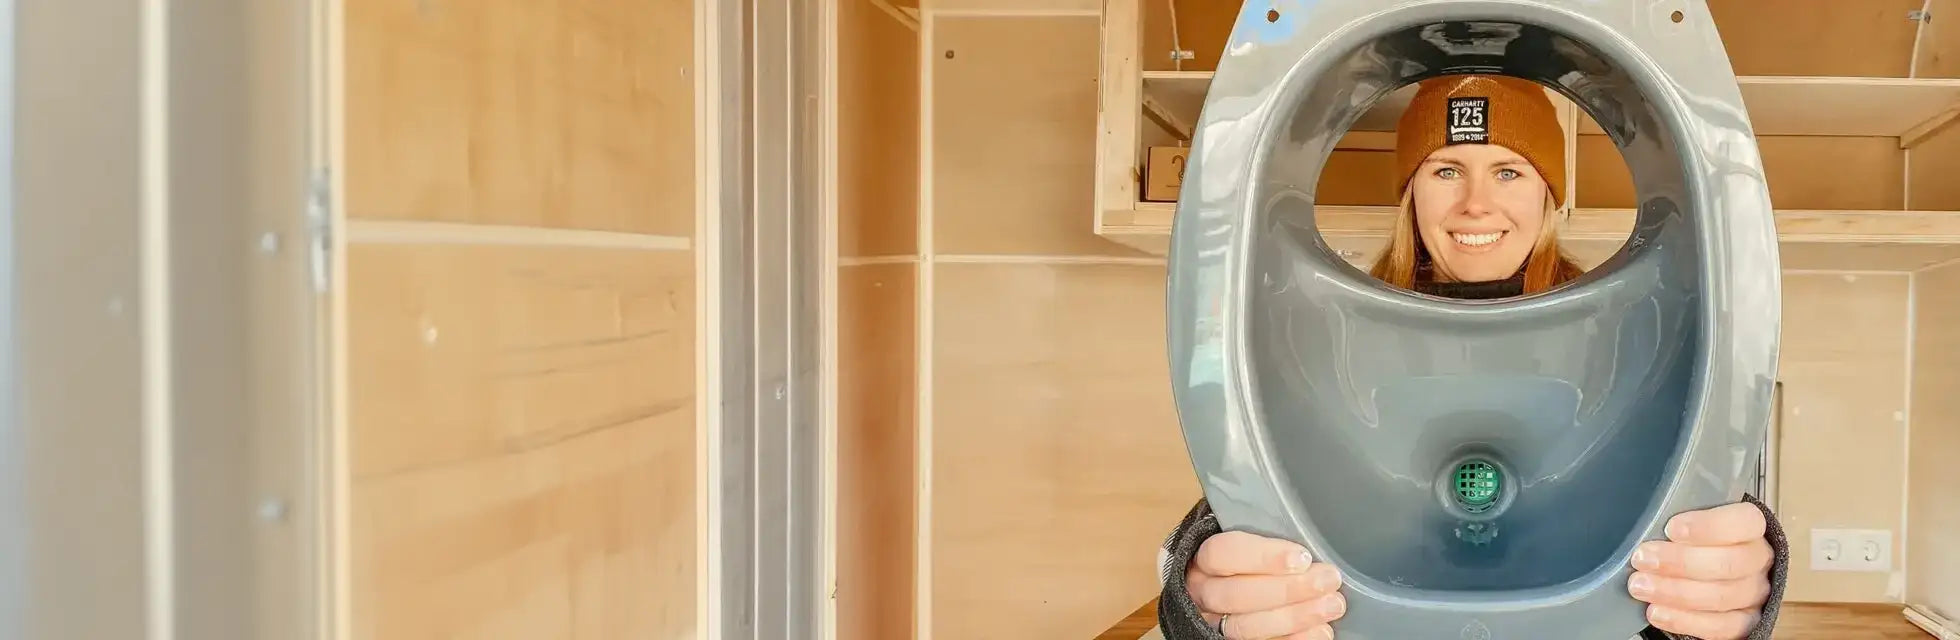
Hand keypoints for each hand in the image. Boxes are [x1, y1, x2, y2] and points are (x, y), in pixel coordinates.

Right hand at [1186, 531, 1345, 638]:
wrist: (1226, 581)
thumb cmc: (1246, 557)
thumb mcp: (1248, 536)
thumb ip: (1266, 538)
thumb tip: (1306, 548)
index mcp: (1204, 559)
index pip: (1223, 554)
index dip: (1263, 557)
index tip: (1302, 557)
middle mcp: (1204, 592)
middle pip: (1236, 595)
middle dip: (1287, 590)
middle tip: (1326, 581)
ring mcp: (1215, 622)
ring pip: (1246, 626)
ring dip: (1294, 617)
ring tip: (1330, 606)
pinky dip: (1294, 639)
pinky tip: (1320, 631)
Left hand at [1628, 501, 1773, 639]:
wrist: (1718, 573)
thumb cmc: (1699, 541)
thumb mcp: (1692, 521)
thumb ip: (1680, 523)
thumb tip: (1646, 524)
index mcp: (1751, 528)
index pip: (1743, 522)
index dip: (1707, 526)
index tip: (1671, 529)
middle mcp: (1758, 560)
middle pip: (1728, 563)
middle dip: (1680, 562)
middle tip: (1643, 559)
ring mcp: (1754, 594)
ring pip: (1721, 596)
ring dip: (1674, 592)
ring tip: (1641, 586)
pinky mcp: (1746, 622)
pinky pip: (1719, 627)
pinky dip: (1684, 620)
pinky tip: (1657, 612)